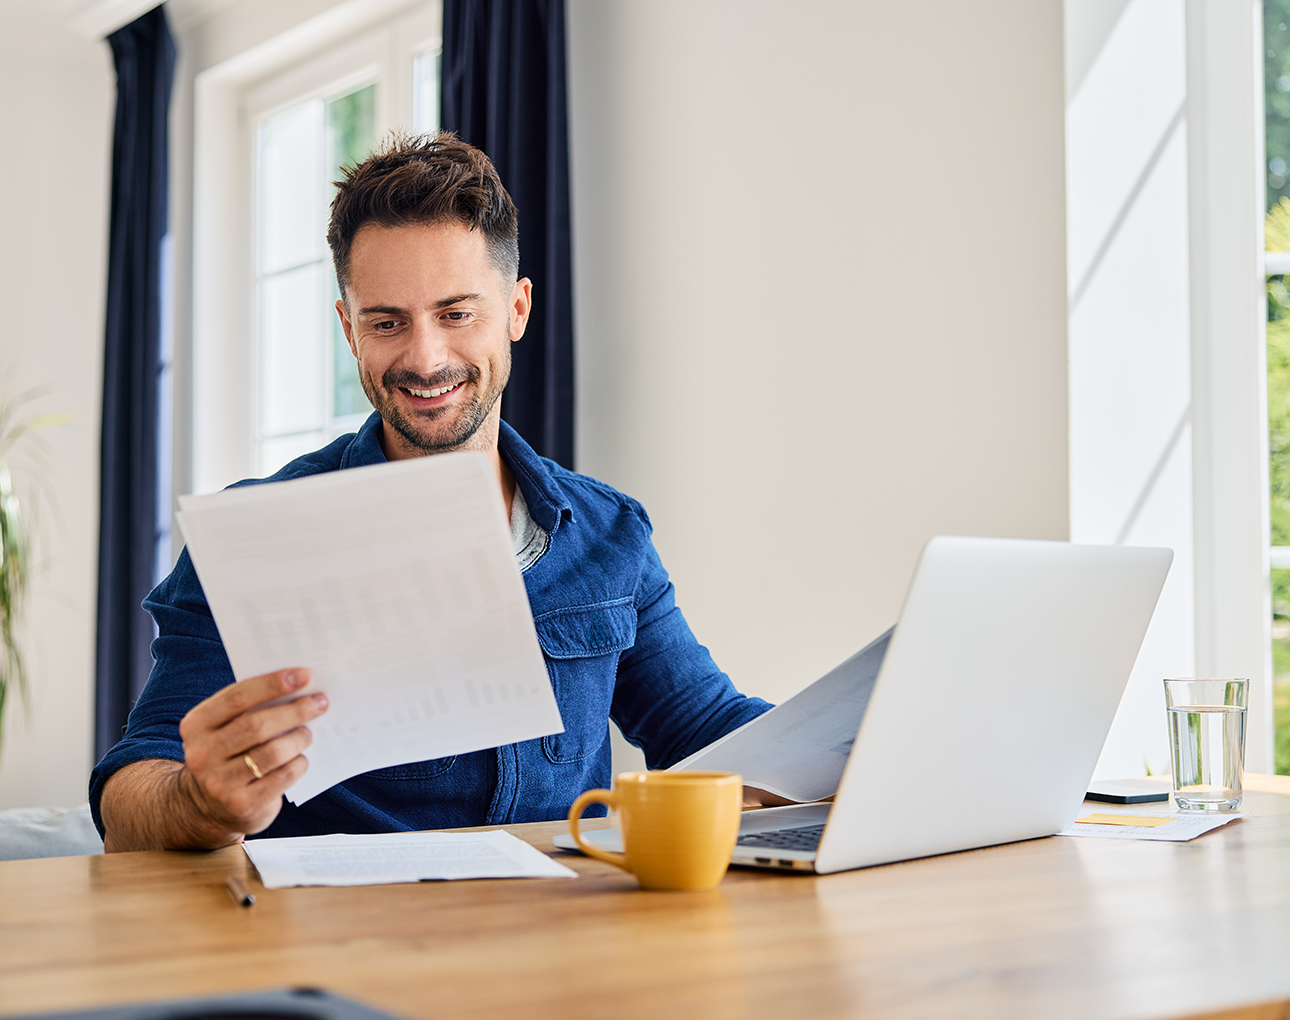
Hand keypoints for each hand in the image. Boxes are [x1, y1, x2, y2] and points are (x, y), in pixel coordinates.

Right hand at [177, 668, 327, 838]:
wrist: (208, 806)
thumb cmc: (229, 752)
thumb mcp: (225, 728)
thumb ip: (250, 707)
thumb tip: (299, 684)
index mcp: (197, 725)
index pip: (237, 697)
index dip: (272, 684)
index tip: (303, 675)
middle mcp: (202, 754)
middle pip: (257, 725)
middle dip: (294, 711)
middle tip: (320, 702)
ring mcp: (220, 783)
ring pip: (273, 752)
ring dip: (299, 738)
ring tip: (308, 733)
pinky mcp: (242, 804)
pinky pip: (283, 777)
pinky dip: (298, 763)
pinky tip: (300, 758)